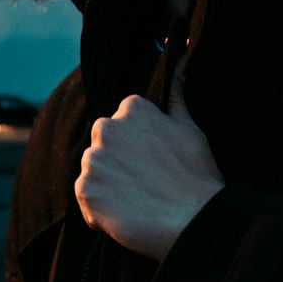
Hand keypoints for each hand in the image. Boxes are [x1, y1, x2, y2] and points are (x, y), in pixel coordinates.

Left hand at [75, 66, 224, 260]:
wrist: (193, 223)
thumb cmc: (196, 176)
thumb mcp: (191, 127)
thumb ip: (176, 92)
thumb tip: (180, 58)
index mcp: (132, 108)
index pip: (124, 121)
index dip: (139, 144)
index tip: (155, 160)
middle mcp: (107, 128)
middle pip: (105, 143)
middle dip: (119, 159)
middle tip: (146, 181)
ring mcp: (94, 160)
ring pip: (94, 170)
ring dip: (109, 183)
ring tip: (138, 199)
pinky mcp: (85, 190)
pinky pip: (86, 198)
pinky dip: (100, 209)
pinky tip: (126, 214)